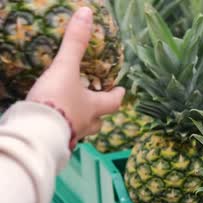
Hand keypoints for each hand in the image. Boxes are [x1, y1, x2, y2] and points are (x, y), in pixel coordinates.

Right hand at [26, 7, 124, 140]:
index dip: (118, 95)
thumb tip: (86, 14)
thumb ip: (75, 44)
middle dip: (100, 114)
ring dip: (80, 123)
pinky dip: (62, 130)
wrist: (37, 132)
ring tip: (73, 115)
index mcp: (94, 107)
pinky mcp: (55, 144)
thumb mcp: (65, 68)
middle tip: (97, 106)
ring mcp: (72, 137)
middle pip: (99, 122)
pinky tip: (54, 125)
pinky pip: (63, 136)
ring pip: (82, 131)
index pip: (113, 102)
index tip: (122, 90)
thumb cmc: (57, 100)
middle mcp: (86, 124)